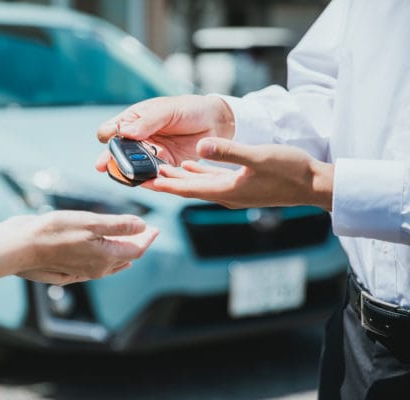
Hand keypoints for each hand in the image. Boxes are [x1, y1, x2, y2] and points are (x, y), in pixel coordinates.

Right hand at [0, 211, 158, 284]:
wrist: (21, 246)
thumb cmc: (54, 231)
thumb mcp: (91, 223)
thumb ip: (119, 225)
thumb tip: (142, 227)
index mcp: (106, 257)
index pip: (135, 249)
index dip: (147, 238)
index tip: (155, 228)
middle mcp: (97, 268)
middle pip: (124, 257)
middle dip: (137, 244)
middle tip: (146, 233)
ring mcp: (82, 271)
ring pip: (110, 264)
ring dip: (122, 252)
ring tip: (128, 243)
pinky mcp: (68, 269)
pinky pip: (94, 267)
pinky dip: (105, 259)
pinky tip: (102, 256)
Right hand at [95, 95, 233, 170]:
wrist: (216, 122)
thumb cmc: (189, 109)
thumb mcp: (167, 110)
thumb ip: (147, 122)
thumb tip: (124, 132)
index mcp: (133, 120)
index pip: (110, 130)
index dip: (109, 136)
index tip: (113, 138)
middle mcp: (138, 138)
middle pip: (117, 152)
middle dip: (111, 159)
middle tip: (105, 166)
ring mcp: (149, 153)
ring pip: (132, 166)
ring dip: (128, 171)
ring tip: (125, 175)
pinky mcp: (164, 166)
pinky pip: (151, 175)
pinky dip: (147, 179)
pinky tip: (144, 181)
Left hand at [143, 138, 333, 210]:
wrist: (314, 184)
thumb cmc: (289, 170)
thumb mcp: (257, 157)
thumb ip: (228, 152)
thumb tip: (200, 148)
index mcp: (226, 191)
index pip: (186, 189)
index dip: (164, 186)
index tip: (143, 183)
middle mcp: (226, 195)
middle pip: (188, 189)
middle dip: (166, 183)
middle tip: (144, 175)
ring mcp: (234, 192)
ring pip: (198, 185)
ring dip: (180, 178)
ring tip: (161, 170)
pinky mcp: (242, 186)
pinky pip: (212, 181)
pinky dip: (198, 174)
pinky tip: (192, 165)